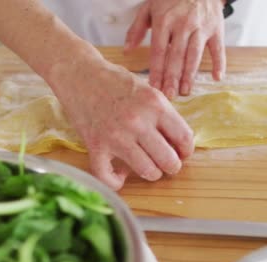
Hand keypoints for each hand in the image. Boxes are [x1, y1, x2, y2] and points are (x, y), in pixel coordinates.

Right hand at [48, 58, 193, 189]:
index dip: (186, 150)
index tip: (182, 153)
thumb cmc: (115, 81)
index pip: (184, 138)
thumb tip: (178, 142)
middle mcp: (138, 122)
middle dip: (172, 166)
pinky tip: (120, 175)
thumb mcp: (148, 90)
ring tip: (147, 166)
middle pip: (169, 160)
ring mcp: (116, 136)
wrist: (79, 74)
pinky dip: (116, 182)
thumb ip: (163, 115)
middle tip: (167, 163)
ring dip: (150, 173)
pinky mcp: (95, 146)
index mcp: (155, 105)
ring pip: (147, 171)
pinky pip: (109, 177)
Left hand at [124, 0, 225, 98]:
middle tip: (169, 95)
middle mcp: (183, 25)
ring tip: (185, 91)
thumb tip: (127, 51)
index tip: (154, 87)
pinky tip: (217, 77)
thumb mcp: (149, 7)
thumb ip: (137, 29)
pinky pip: (218, 48)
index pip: (159, 51)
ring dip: (190, 74)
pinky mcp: (216, 28)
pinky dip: (219, 63)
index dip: (156, 70)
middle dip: (172, 77)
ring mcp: (200, 27)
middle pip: (176, 56)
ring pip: (195, 54)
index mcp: (164, 21)